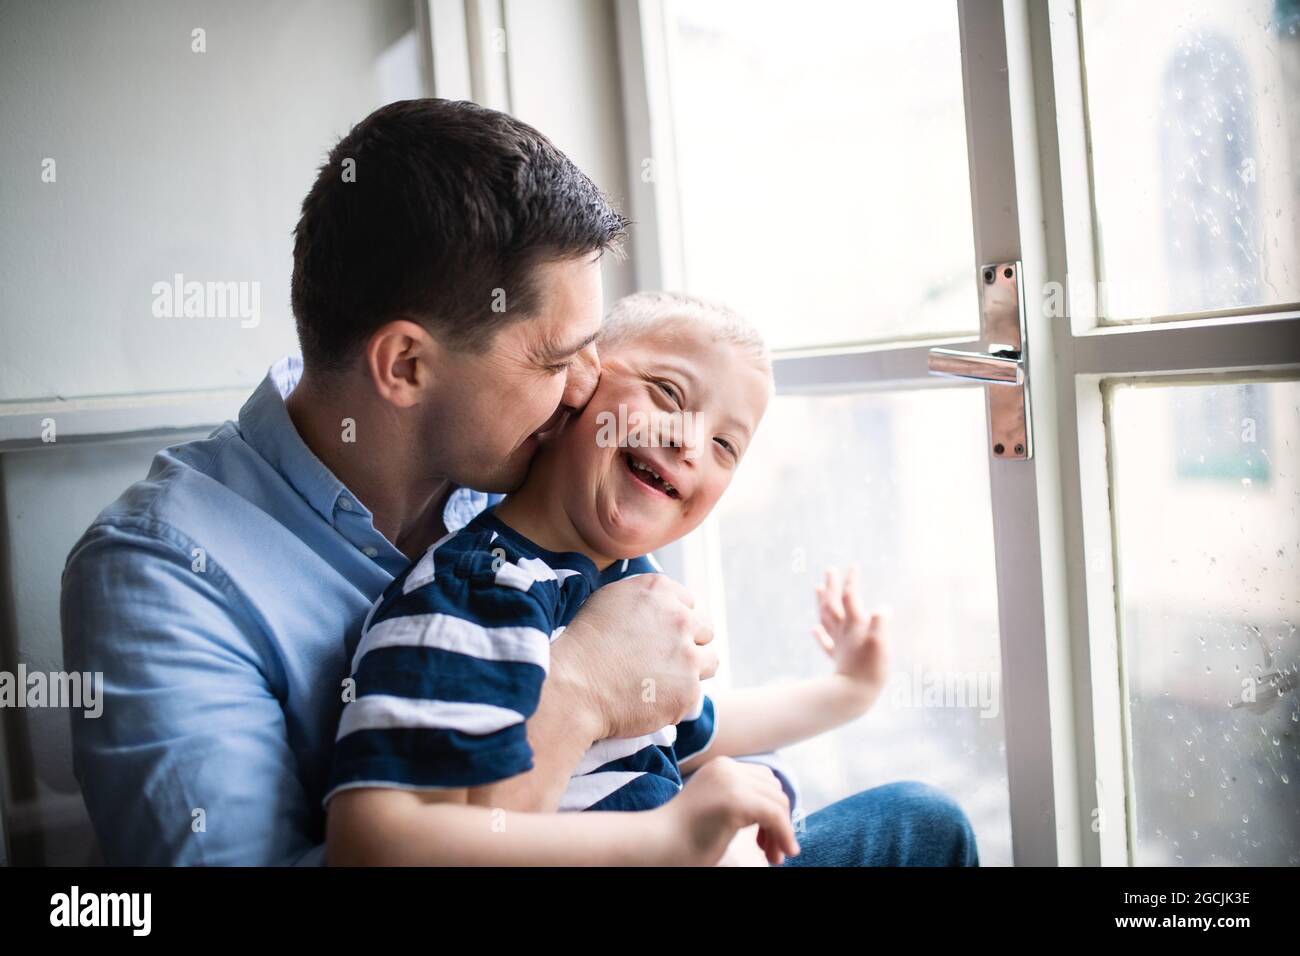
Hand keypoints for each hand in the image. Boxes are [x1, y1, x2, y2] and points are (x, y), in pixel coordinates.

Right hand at [554, 574, 716, 739]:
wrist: (573, 687)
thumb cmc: (584, 645)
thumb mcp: (610, 600)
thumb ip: (645, 600)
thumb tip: (661, 608)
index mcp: (659, 590)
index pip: (688, 602)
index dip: (671, 621)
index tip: (656, 635)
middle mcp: (680, 618)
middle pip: (705, 629)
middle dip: (688, 642)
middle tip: (661, 659)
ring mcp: (688, 655)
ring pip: (709, 662)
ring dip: (691, 670)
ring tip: (661, 681)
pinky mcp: (689, 690)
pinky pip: (694, 694)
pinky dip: (677, 699)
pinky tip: (651, 699)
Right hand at [656, 757, 798, 865]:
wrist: (658, 844)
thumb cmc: (683, 835)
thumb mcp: (715, 805)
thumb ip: (739, 798)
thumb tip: (775, 810)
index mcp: (721, 766)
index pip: (764, 781)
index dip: (772, 810)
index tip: (765, 839)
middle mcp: (728, 768)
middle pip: (774, 790)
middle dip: (779, 821)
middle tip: (771, 851)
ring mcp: (731, 782)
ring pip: (779, 803)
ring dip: (782, 832)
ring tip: (773, 857)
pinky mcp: (736, 801)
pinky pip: (776, 816)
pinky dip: (784, 835)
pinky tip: (781, 854)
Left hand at [812, 566, 888, 700]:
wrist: (854, 696)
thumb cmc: (871, 669)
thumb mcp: (880, 643)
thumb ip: (881, 623)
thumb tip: (883, 607)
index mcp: (854, 624)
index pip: (850, 597)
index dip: (851, 581)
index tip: (853, 566)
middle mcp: (844, 632)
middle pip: (833, 604)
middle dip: (831, 586)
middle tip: (828, 569)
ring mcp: (839, 645)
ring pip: (826, 619)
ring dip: (821, 603)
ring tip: (816, 589)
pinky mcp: (838, 660)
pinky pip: (826, 643)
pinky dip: (819, 634)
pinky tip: (813, 629)